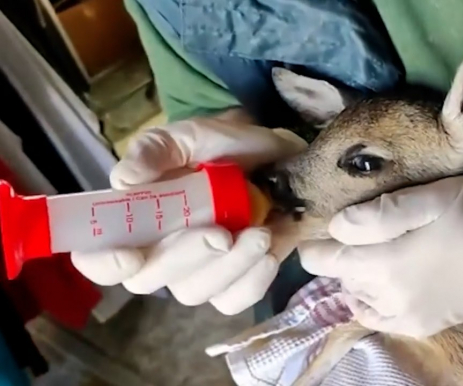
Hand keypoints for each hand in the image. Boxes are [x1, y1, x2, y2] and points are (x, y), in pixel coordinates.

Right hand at [72, 109, 306, 314]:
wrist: (274, 156)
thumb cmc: (221, 147)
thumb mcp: (186, 137)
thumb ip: (154, 151)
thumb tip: (123, 179)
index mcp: (135, 220)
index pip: (98, 257)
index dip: (104, 264)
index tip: (131, 256)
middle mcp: (159, 253)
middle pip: (148, 280)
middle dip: (184, 258)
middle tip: (222, 234)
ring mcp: (197, 271)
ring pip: (194, 293)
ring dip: (228, 269)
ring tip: (260, 235)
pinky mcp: (235, 281)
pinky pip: (234, 300)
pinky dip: (252, 282)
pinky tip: (268, 254)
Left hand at [299, 175, 462, 336]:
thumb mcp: (427, 198)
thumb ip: (378, 214)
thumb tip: (336, 227)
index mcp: (388, 263)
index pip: (328, 261)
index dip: (315, 247)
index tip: (314, 235)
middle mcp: (391, 297)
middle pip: (342, 278)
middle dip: (338, 258)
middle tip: (351, 237)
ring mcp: (406, 316)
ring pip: (358, 297)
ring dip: (355, 277)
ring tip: (370, 255)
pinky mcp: (421, 324)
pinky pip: (378, 318)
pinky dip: (370, 303)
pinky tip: (380, 285)